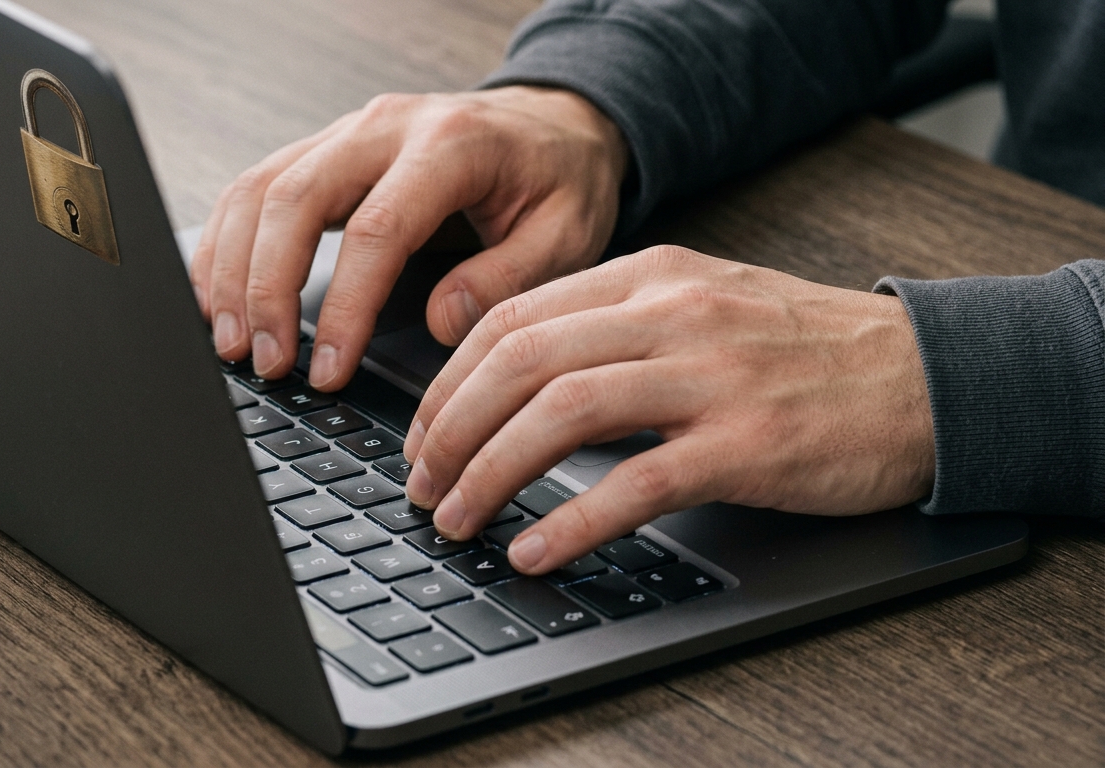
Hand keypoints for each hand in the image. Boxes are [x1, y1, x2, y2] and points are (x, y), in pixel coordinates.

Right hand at [189, 86, 627, 388]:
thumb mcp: (568, 235)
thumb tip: (440, 322)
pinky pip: (256, 187)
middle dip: (265, 289)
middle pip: (293, 199)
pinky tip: (221, 295)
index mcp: (451, 146)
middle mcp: (386, 128)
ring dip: (233, 270)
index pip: (375, 229)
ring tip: (232, 343)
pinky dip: (228, 243)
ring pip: (259, 188)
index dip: (344, 307)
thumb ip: (507, 279)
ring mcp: (348, 133)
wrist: (552, 124)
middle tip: (263, 362)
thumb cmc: (560, 181)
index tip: (328, 369)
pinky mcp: (325, 149)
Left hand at [401, 246, 935, 574]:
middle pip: (520, 361)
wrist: (926, 376)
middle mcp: (671, 314)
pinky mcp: (747, 444)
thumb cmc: (805, 351)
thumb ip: (614, 329)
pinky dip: (571, 520)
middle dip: (449, 429)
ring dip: (489, 472)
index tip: (422, 432)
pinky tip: (535, 549)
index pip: (511, 317)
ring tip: (457, 519)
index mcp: (649, 277)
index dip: (448, 381)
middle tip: (421, 484)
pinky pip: (636, 483)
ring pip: (561, 414)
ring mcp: (710, 376)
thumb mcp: (701, 307)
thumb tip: (515, 381)